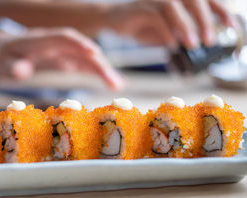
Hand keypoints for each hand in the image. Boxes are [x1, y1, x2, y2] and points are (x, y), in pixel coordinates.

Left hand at [0, 28, 124, 90]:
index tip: (93, 53)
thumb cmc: (1, 55)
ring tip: (117, 86)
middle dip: (97, 63)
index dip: (78, 44)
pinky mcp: (64, 60)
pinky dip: (97, 73)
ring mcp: (61, 52)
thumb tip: (22, 72)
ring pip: (86, 58)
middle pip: (80, 50)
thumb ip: (11, 67)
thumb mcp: (1, 62)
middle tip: (113, 83)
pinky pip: (84, 66)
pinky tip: (112, 83)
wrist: (1, 49)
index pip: (62, 37)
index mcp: (39, 40)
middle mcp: (55, 44)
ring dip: (102, 70)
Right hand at [106, 0, 236, 48]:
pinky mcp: (140, 6)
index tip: (232, 27)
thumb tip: (198, 46)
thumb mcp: (166, 33)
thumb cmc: (141, 24)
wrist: (112, 19)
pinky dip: (165, 30)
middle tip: (210, 41)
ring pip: (174, 5)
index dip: (222, 11)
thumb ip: (181, 36)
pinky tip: (170, 44)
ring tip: (192, 44)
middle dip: (206, 20)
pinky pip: (156, 15)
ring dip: (186, 25)